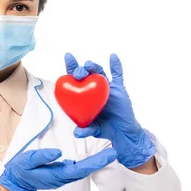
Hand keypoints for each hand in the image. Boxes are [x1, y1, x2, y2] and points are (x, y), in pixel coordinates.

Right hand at [0, 147, 117, 190]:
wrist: (15, 181)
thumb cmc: (20, 170)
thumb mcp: (27, 160)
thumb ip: (42, 156)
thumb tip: (58, 152)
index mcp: (55, 175)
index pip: (79, 169)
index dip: (95, 162)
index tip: (108, 155)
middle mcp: (62, 178)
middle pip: (84, 170)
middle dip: (100, 162)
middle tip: (113, 152)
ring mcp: (61, 177)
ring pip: (82, 170)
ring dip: (95, 162)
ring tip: (107, 153)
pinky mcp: (60, 173)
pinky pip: (77, 169)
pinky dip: (87, 163)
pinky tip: (92, 157)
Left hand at [64, 53, 155, 168]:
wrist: (122, 132)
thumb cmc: (104, 128)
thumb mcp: (93, 129)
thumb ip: (85, 130)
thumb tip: (77, 133)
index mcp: (83, 94)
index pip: (74, 79)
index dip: (71, 67)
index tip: (68, 57)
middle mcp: (93, 88)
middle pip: (86, 73)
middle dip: (80, 69)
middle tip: (78, 73)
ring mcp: (106, 87)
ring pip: (99, 72)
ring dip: (93, 66)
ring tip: (89, 65)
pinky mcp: (119, 89)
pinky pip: (118, 75)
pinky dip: (116, 65)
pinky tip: (112, 57)